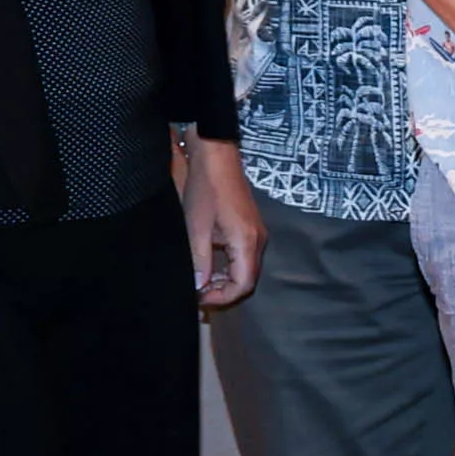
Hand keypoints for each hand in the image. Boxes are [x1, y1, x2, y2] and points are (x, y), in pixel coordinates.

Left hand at [181, 138, 262, 309]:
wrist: (217, 157)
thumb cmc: (206, 190)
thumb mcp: (197, 228)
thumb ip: (200, 260)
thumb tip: (199, 286)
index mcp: (247, 242)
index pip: (244, 284)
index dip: (222, 297)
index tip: (200, 297)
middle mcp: (258, 240)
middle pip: (248, 279)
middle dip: (223, 290)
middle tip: (197, 290)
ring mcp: (256, 233)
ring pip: (246, 269)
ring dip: (225, 279)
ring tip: (201, 278)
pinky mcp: (251, 227)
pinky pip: (244, 256)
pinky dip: (229, 266)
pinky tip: (210, 263)